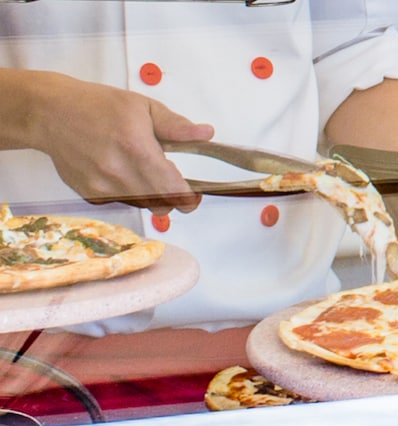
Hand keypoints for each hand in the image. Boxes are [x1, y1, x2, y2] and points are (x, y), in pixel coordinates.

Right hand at [21, 71, 212, 213]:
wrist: (50, 113)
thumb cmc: (96, 106)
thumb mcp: (143, 107)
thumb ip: (176, 126)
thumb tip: (205, 133)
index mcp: (136, 148)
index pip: (173, 189)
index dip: (189, 197)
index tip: (195, 195)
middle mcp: (118, 172)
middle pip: (161, 205)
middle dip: (174, 198)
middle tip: (173, 180)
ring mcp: (102, 186)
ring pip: (143, 205)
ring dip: (152, 194)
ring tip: (143, 168)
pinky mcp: (91, 194)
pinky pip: (122, 202)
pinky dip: (130, 192)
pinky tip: (122, 171)